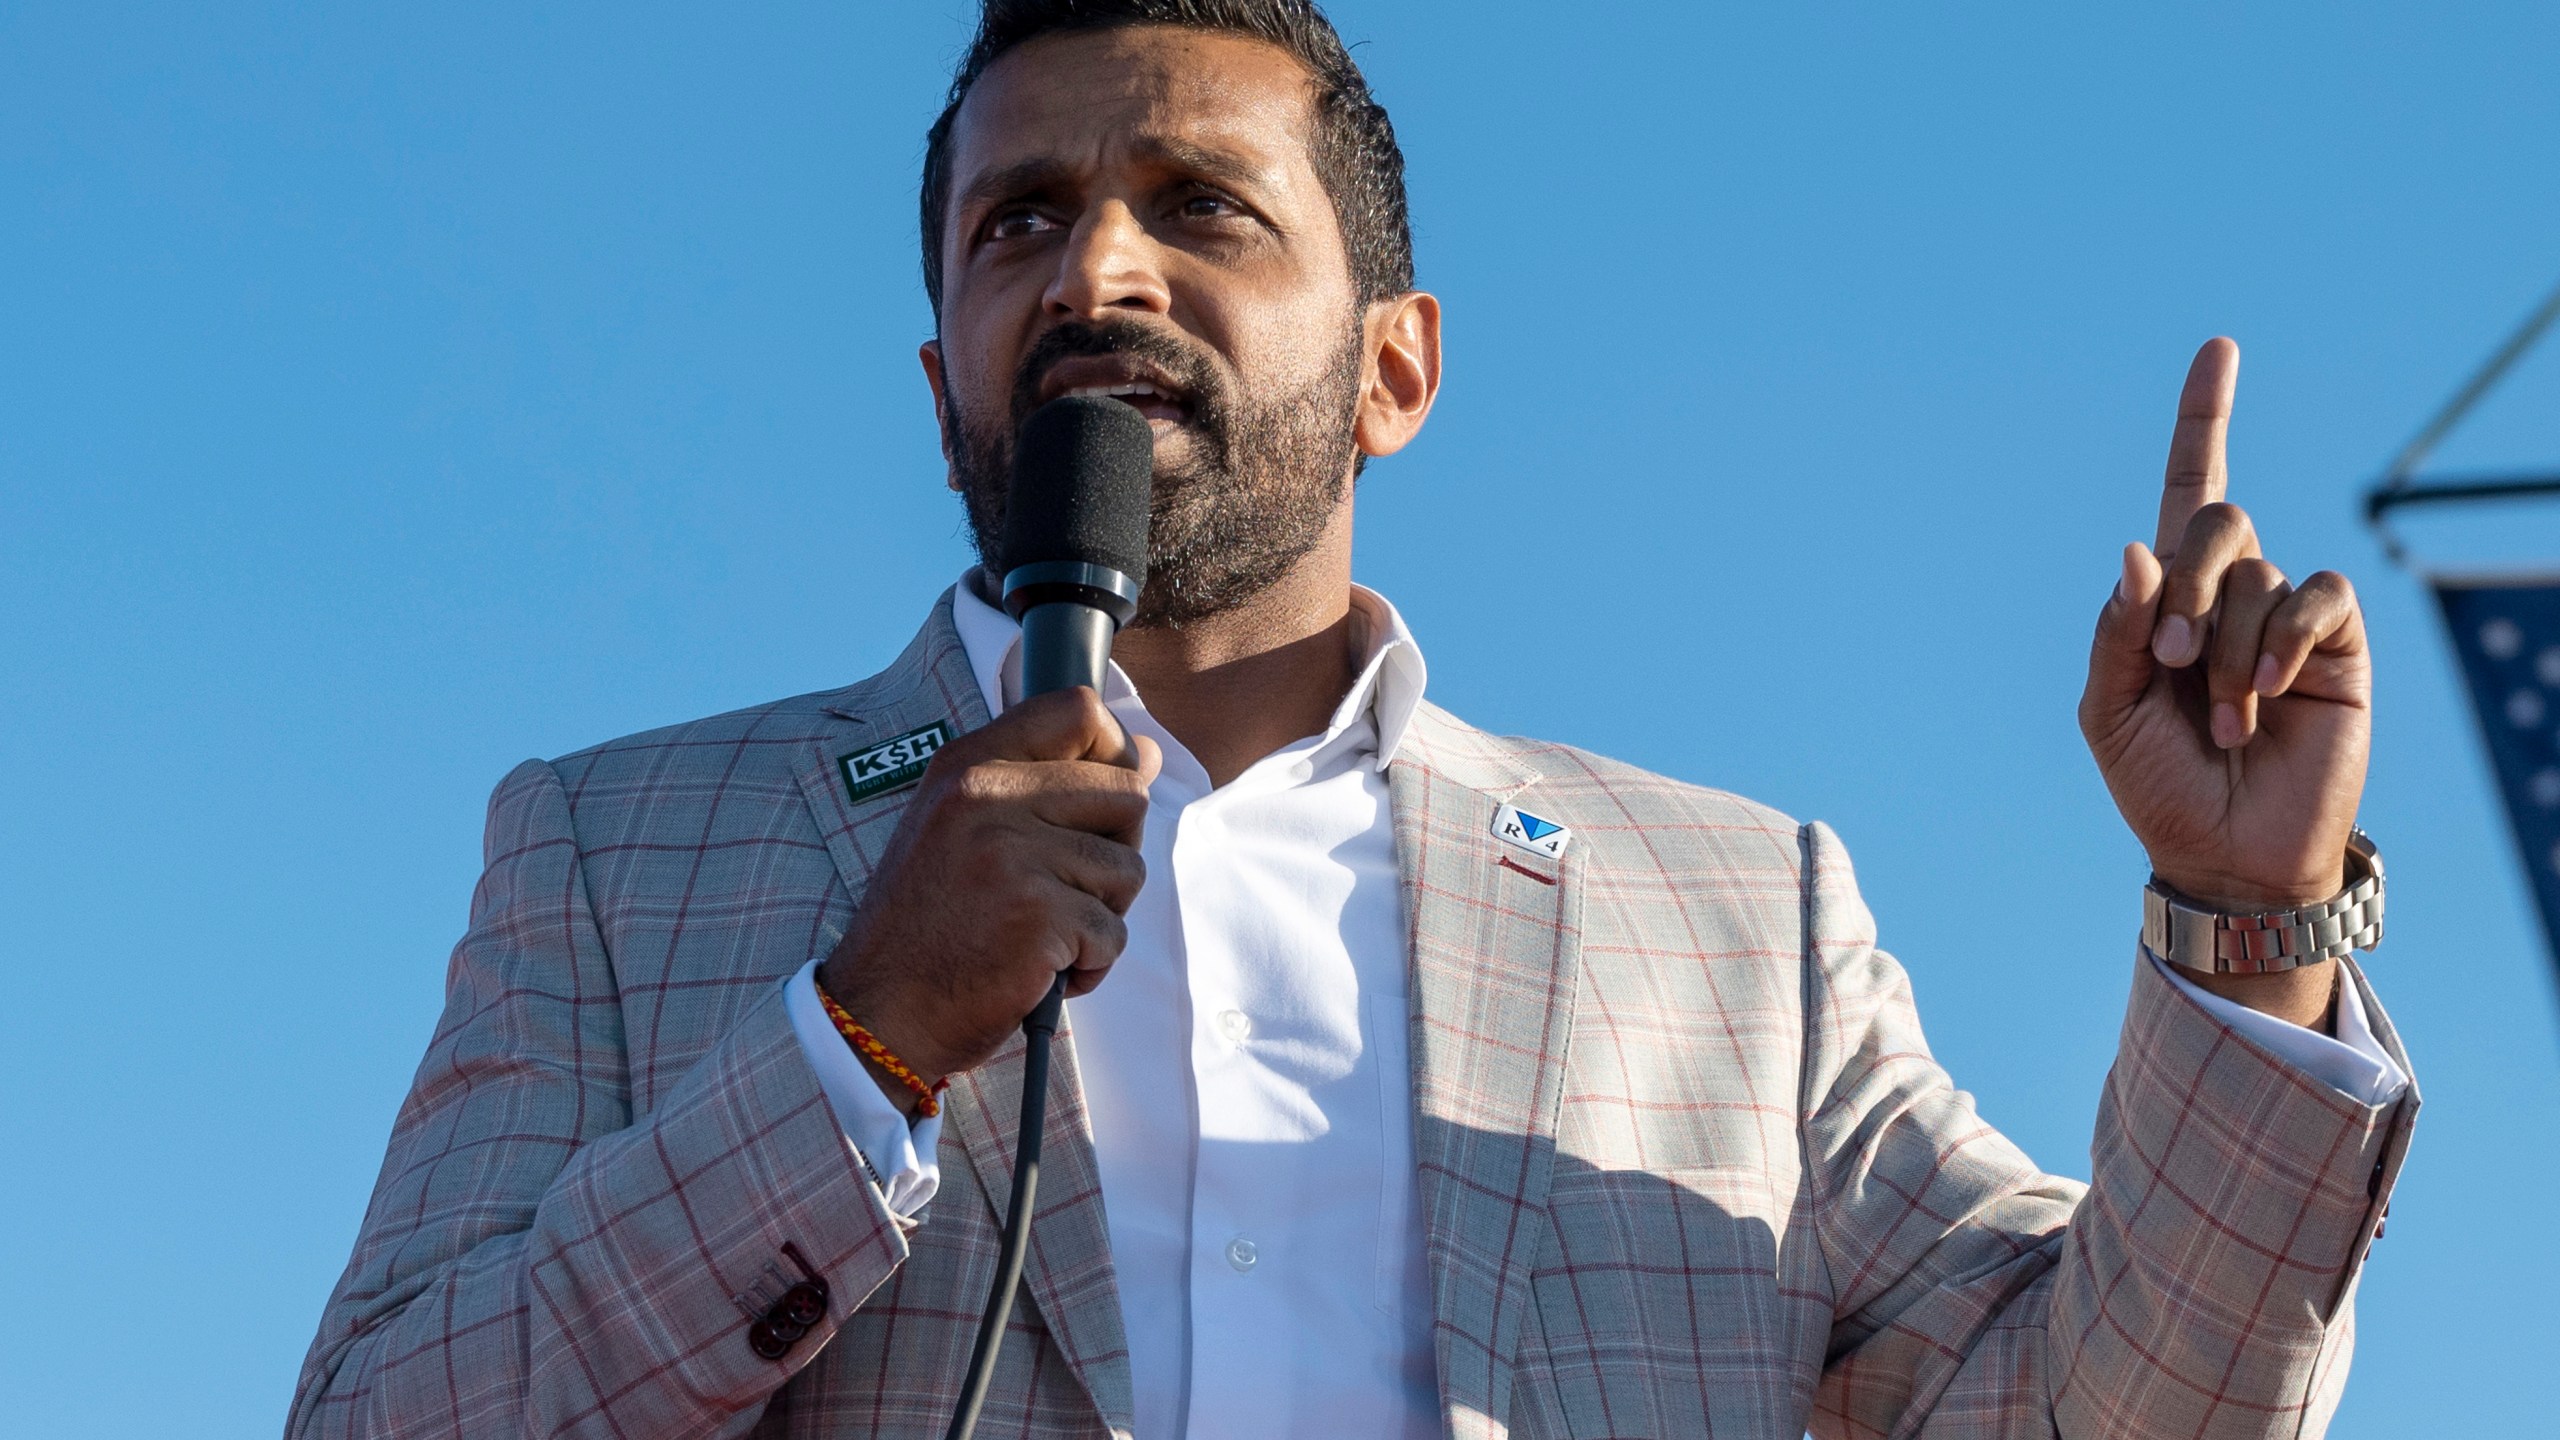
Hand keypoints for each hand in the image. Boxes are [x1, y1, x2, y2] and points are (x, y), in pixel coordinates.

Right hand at [818, 688, 1160, 1110]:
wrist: (881, 1013)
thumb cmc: (931, 927)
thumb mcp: (972, 833)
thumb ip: (1054, 786)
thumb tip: (1147, 753)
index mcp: (967, 766)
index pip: (1076, 710)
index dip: (1112, 753)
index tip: (1097, 804)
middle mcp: (987, 797)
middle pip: (1126, 793)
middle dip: (1116, 851)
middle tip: (1067, 891)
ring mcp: (1013, 855)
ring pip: (1128, 870)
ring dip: (1102, 917)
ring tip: (1044, 936)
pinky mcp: (1038, 915)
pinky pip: (1113, 934)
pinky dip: (1090, 965)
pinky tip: (1040, 972)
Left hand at [2078, 339, 2371, 1022]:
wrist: (2225, 853)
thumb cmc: (2159, 783)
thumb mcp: (2109, 711)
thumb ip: (2116, 632)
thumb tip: (2134, 551)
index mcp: (2170, 596)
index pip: (2187, 491)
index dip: (2203, 420)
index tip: (2219, 349)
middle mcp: (2231, 591)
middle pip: (2215, 521)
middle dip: (2184, 586)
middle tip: (2173, 661)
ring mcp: (2285, 614)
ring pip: (2255, 572)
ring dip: (2227, 647)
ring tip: (2222, 719)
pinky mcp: (2336, 642)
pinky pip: (2313, 595)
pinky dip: (2279, 641)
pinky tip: (2268, 695)